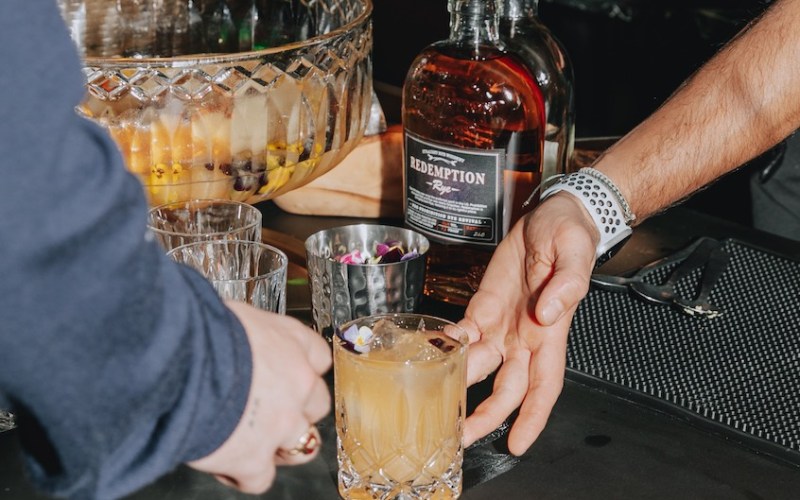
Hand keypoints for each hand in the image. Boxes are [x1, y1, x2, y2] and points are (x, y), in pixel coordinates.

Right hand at [188, 301, 330, 493]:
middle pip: (317, 403)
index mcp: (290, 341)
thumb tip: (232, 334)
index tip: (290, 375)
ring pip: (304, 445)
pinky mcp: (255, 457)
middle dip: (297, 410)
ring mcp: (281, 423)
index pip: (318, 357)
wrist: (178, 363)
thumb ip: (247, 335)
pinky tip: (227, 464)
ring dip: (284, 447)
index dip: (302, 370)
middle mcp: (296, 382)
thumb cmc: (197, 331)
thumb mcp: (233, 315)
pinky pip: (261, 478)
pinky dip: (244, 474)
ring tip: (259, 443)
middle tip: (271, 411)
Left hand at [459, 192, 597, 454]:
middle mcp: (525, 336)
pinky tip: (431, 351)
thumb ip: (568, 284)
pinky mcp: (483, 304)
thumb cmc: (570, 235)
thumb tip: (550, 314)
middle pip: (506, 387)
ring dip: (459, 384)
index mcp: (550, 332)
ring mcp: (503, 322)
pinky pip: (464, 331)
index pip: (544, 385)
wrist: (552, 213)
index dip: (532, 417)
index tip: (517, 443)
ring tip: (435, 402)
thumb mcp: (576, 253)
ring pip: (480, 365)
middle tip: (461, 436)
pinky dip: (448, 343)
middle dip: (486, 415)